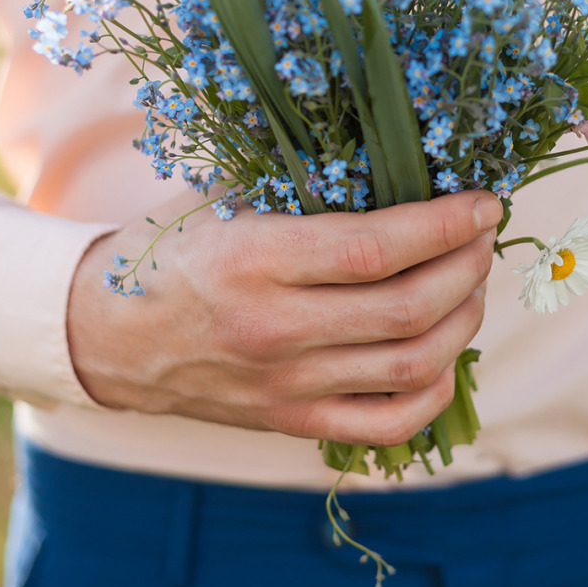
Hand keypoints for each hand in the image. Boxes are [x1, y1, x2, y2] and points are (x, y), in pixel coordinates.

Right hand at [67, 189, 501, 445]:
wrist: (103, 336)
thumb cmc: (170, 253)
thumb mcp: (224, 200)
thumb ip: (302, 186)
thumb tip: (401, 162)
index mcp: (252, 261)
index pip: (373, 250)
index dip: (444, 225)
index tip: (483, 202)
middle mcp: (272, 330)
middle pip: (407, 310)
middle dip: (468, 267)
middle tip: (484, 237)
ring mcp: (284, 386)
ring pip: (411, 365)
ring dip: (463, 321)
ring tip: (472, 284)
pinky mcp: (290, 422)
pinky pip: (388, 424)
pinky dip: (435, 390)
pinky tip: (446, 354)